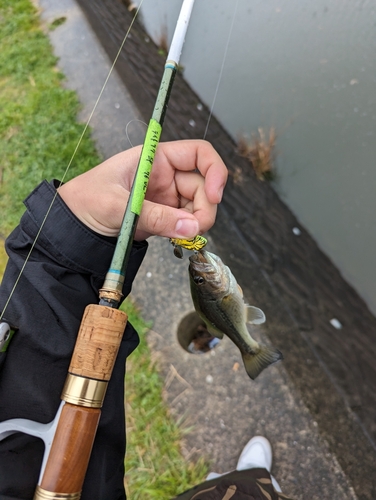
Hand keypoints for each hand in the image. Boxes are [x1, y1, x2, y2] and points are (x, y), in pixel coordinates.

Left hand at [58, 140, 227, 240]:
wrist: (74, 225)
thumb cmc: (87, 200)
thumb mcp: (119, 206)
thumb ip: (155, 216)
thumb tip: (192, 227)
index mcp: (156, 158)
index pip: (198, 153)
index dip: (214, 170)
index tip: (215, 195)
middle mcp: (166, 174)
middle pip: (203, 184)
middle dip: (205, 207)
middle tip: (196, 229)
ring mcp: (166, 196)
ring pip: (198, 205)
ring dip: (197, 222)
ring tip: (182, 237)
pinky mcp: (164, 215)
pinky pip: (186, 221)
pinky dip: (187, 231)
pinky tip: (177, 239)